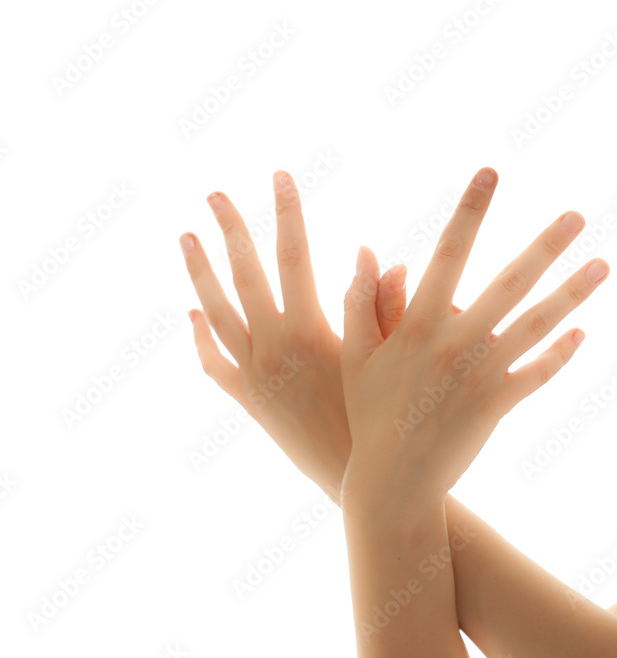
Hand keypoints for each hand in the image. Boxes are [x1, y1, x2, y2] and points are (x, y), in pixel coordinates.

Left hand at [179, 171, 406, 502]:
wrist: (363, 482)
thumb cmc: (387, 421)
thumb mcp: (389, 359)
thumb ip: (384, 306)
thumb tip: (382, 256)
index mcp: (308, 331)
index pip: (292, 255)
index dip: (286, 211)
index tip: (281, 174)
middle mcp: (271, 349)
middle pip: (241, 275)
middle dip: (228, 230)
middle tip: (214, 194)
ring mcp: (252, 376)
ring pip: (214, 313)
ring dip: (198, 274)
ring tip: (185, 238)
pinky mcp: (248, 401)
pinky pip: (214, 364)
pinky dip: (200, 339)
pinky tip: (192, 316)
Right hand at [340, 166, 608, 508]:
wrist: (392, 480)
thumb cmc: (369, 413)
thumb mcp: (354, 356)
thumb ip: (362, 302)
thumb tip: (369, 250)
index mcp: (417, 324)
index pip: (448, 254)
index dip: (470, 211)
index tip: (489, 173)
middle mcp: (455, 343)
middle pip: (509, 283)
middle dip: (545, 245)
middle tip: (577, 215)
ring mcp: (481, 375)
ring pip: (535, 324)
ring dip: (573, 293)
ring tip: (603, 265)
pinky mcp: (498, 405)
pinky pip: (538, 374)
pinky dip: (561, 355)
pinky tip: (582, 334)